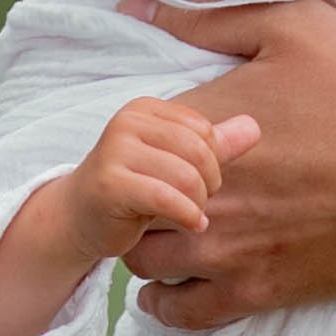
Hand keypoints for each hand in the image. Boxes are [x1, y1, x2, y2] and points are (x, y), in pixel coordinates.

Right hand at [70, 94, 258, 259]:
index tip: (202, 183)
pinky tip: (192, 225)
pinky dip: (187, 216)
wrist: (81, 217)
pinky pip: (166, 198)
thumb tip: (254, 128)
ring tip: (191, 214)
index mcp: (146, 109)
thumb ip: (215, 144)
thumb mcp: (177, 161)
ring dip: (198, 203)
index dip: (213, 162)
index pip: (204, 131)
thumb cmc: (134, 187)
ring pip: (186, 176)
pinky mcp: (110, 184)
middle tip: (199, 203)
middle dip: (209, 184)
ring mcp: (114, 151)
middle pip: (199, 152)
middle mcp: (127, 122)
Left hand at [116, 0, 335, 324]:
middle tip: (161, 187)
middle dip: (135, 196)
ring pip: (144, 265)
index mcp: (202, 129)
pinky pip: (183, 314)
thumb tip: (138, 6)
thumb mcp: (295, 27)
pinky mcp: (260, 292)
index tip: (163, 138)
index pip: (130, 141)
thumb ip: (209, 19)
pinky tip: (182, 284)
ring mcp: (227, 251)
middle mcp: (201, 195)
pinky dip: (170, 302)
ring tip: (171, 234)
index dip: (141, 139)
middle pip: (127, 209)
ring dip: (149, 248)